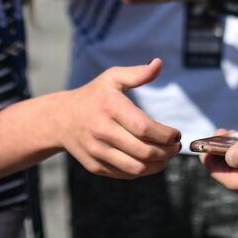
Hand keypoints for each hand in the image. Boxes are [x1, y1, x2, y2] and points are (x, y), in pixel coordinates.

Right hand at [54, 59, 181, 178]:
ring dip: (158, 164)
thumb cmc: (93, 96)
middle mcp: (102, 131)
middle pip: (143, 151)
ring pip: (136, 168)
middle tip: (176, 146)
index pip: (144, 127)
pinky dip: (143, 171)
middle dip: (167, 151)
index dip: (165, 134)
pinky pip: (125, 174)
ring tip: (167, 156)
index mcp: (110, 108)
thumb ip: (137, 73)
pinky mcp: (95, 166)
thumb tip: (158, 63)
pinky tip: (151, 161)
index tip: (176, 133)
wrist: (60, 119)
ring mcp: (97, 151)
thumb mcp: (112, 78)